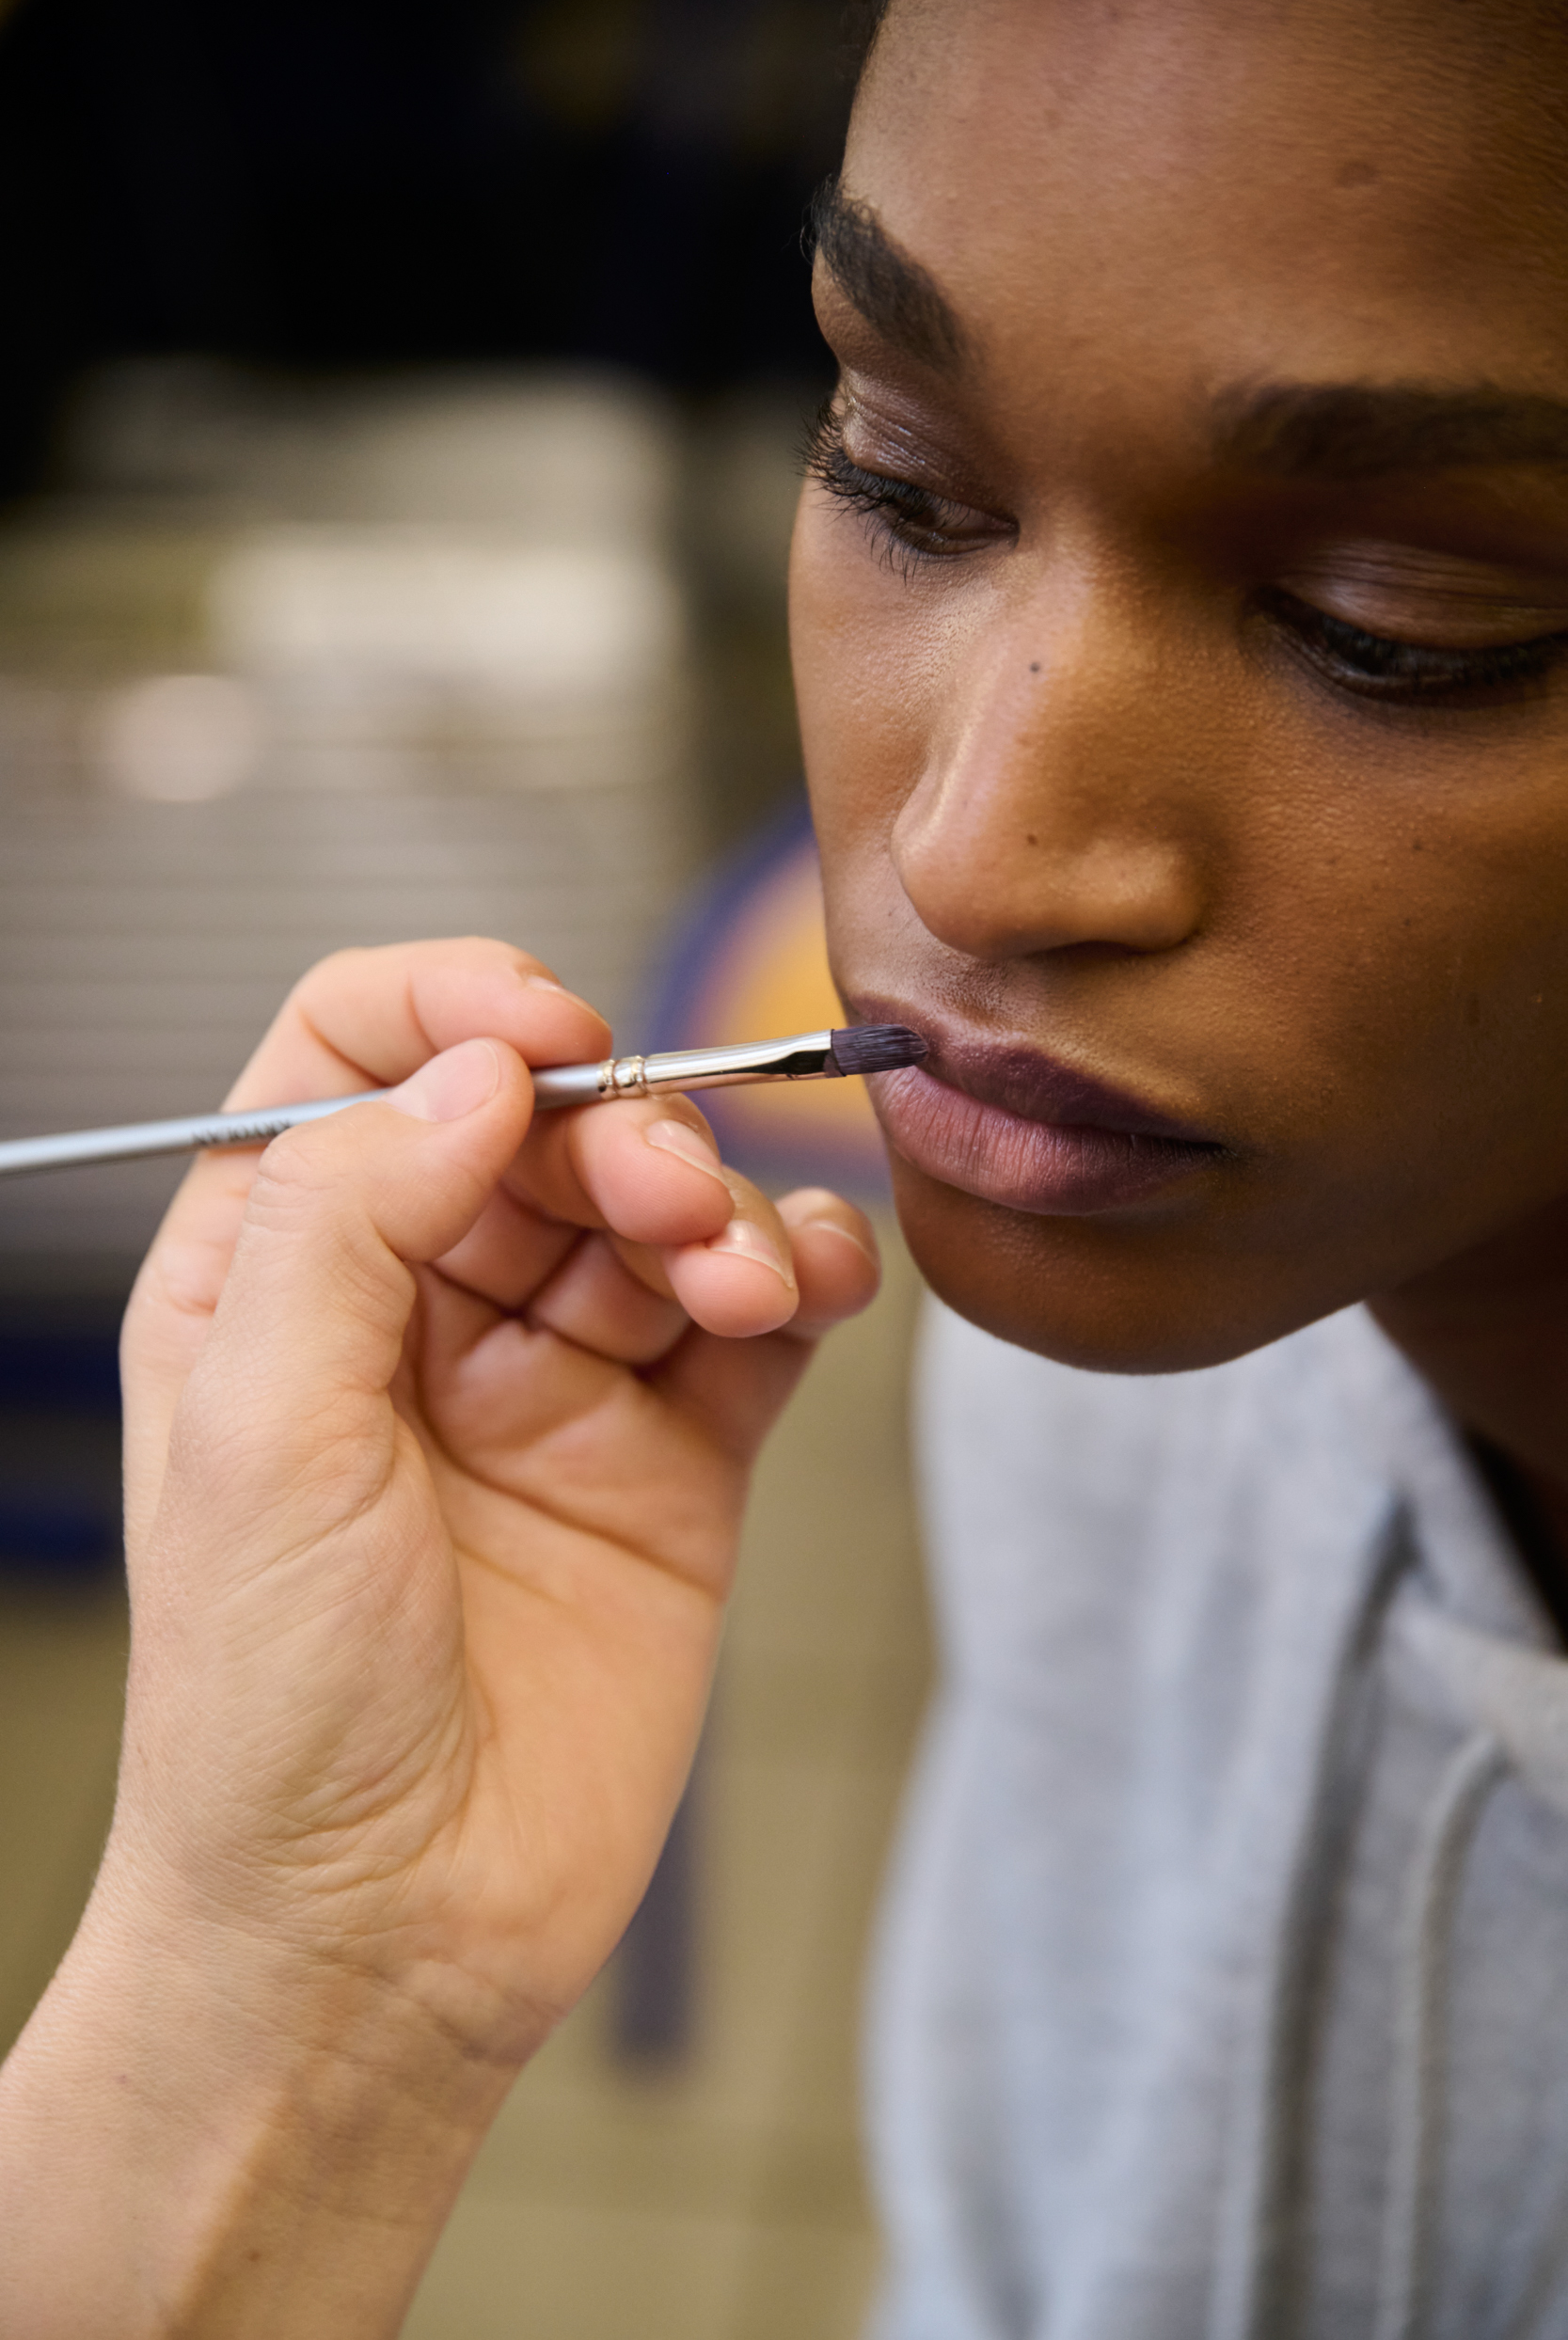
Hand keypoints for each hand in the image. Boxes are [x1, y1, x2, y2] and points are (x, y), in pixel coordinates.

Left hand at [0, 938, 878, 2336]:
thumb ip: (346, 1219)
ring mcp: (555, 1381)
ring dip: (718, 1204)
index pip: (359, 1053)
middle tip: (658, 1199)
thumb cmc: (270, 1716)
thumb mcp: (254, 1436)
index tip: (542, 1032)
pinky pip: (755, 1320)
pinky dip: (800, 1275)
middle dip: (617, 1125)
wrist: (385, 1940)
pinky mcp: (675, 1462)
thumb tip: (469, 1069)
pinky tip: (803, 1293)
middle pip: (539, 1119)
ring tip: (732, 1284)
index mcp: (276, 1276)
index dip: (456, 1009)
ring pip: (661, 1206)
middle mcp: (419, 1309)